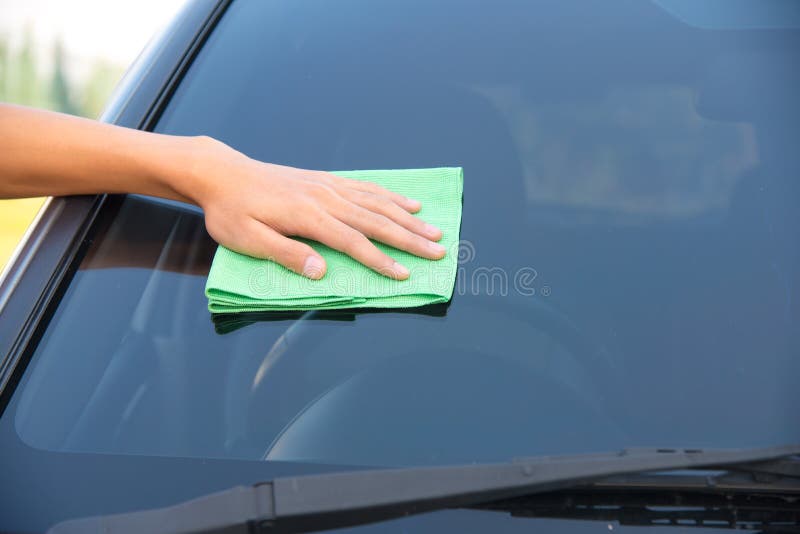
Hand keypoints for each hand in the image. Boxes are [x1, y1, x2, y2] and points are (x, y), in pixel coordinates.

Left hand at [183, 137, 444, 279]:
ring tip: (434, 229)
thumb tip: (320, 272)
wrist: (223, 173)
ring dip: (408, 218)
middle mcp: (325, 198)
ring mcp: (329, 186)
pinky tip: (408, 202)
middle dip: (410, 238)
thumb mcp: (248, 240)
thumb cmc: (232, 211)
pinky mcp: (327, 180)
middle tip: (438, 251)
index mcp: (308, 217)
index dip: (380, 260)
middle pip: (376, 221)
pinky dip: (391, 195)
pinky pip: (366, 187)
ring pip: (377, 202)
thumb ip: (285, 255)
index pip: (353, 242)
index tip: (405, 275)